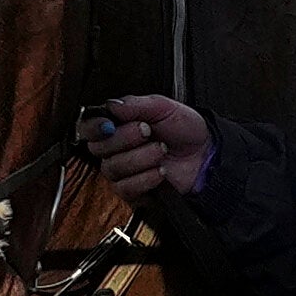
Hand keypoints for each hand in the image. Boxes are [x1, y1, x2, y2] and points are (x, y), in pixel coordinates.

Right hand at [79, 90, 211, 195]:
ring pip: (112, 168)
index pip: (89, 127)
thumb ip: (135, 104)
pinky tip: (160, 171)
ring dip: (139, 158)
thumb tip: (111, 105)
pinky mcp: (133, 192)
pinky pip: (126, 188)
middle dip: (124, 138)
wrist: (206, 154)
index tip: (109, 124)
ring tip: (160, 150)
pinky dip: (145, 178)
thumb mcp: (163, 107)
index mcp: (118, 125)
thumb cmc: (185, 130)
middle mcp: (116, 149)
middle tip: (147, 131)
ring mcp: (123, 171)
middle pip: (98, 148)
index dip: (94, 127)